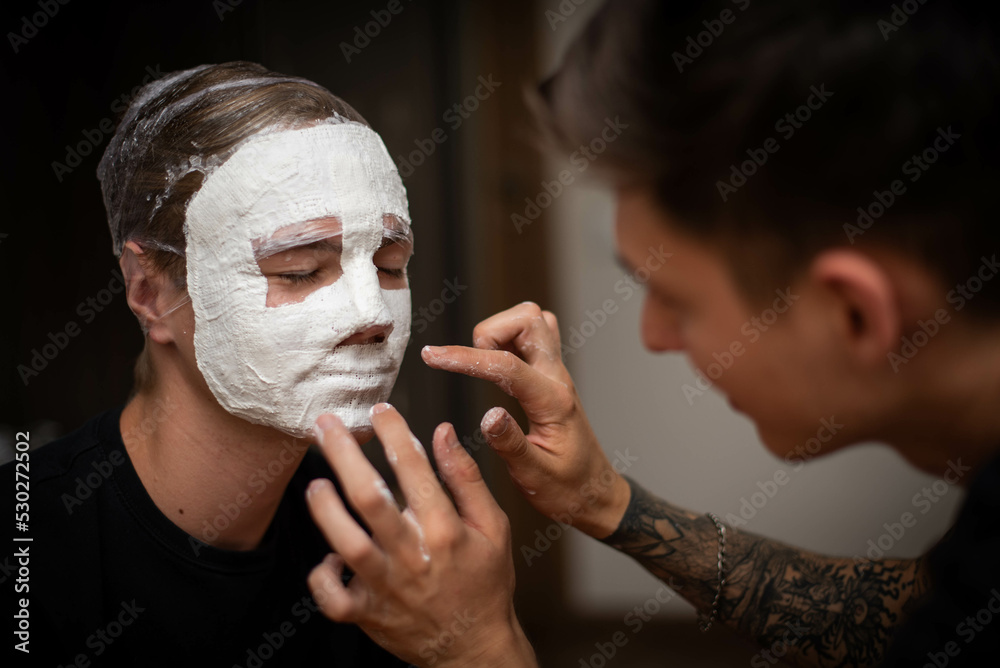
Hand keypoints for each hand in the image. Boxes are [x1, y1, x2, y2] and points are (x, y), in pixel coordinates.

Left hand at [306, 404, 535, 667]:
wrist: (474, 648)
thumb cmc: (485, 583)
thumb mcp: (493, 527)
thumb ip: (466, 478)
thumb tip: (444, 433)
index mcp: (445, 530)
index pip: (414, 469)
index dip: (393, 432)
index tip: (380, 409)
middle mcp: (412, 556)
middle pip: (368, 498)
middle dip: (343, 454)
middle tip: (326, 425)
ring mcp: (386, 587)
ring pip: (344, 544)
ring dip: (325, 510)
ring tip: (316, 483)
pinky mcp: (367, 615)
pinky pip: (332, 597)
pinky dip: (322, 576)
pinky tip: (328, 556)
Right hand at [421, 302, 631, 538]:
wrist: (595, 492)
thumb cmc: (568, 489)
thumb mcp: (535, 477)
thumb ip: (511, 445)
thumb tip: (487, 415)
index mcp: (553, 403)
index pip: (506, 366)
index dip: (464, 358)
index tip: (431, 356)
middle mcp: (557, 378)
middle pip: (529, 319)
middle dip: (490, 331)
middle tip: (471, 363)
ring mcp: (556, 373)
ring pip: (531, 320)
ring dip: (499, 331)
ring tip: (481, 365)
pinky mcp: (550, 375)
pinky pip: (531, 336)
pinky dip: (507, 339)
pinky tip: (493, 366)